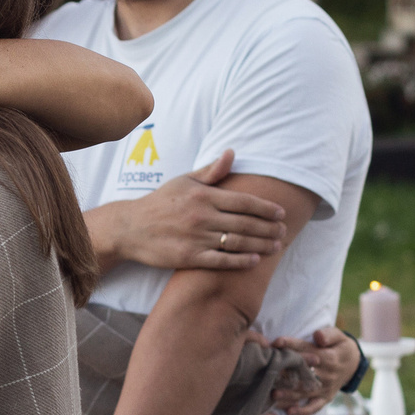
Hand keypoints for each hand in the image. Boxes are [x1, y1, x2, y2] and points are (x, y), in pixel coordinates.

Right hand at [98, 151, 286, 270]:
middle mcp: (202, 217)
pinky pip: (221, 260)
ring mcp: (196, 238)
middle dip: (269, 228)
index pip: (244, 202)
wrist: (130, 228)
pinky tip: (254, 260)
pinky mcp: (189, 257)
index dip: (266, 208)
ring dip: (261, 244)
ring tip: (276, 246)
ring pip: (237, 242)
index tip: (281, 212)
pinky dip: (240, 261)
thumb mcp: (184, 181)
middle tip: (283, 231)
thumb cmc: (160, 202)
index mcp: (203, 196)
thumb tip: (232, 153)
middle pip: (245, 223)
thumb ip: (211, 171)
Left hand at [252, 324, 361, 414]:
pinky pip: (314, 407)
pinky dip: (302, 411)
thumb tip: (317, 335)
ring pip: (305, 392)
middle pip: (304, 374)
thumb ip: (328, 335)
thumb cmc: (339, 347)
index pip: (308, 351)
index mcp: (330, 358)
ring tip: (274, 394)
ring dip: (289, 394)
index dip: (292, 346)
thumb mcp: (338, 336)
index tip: (276, 342)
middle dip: (286, 373)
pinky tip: (289, 412)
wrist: (353, 365)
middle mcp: (327, 375)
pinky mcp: (325, 398)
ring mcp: (326, 388)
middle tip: (269, 374)